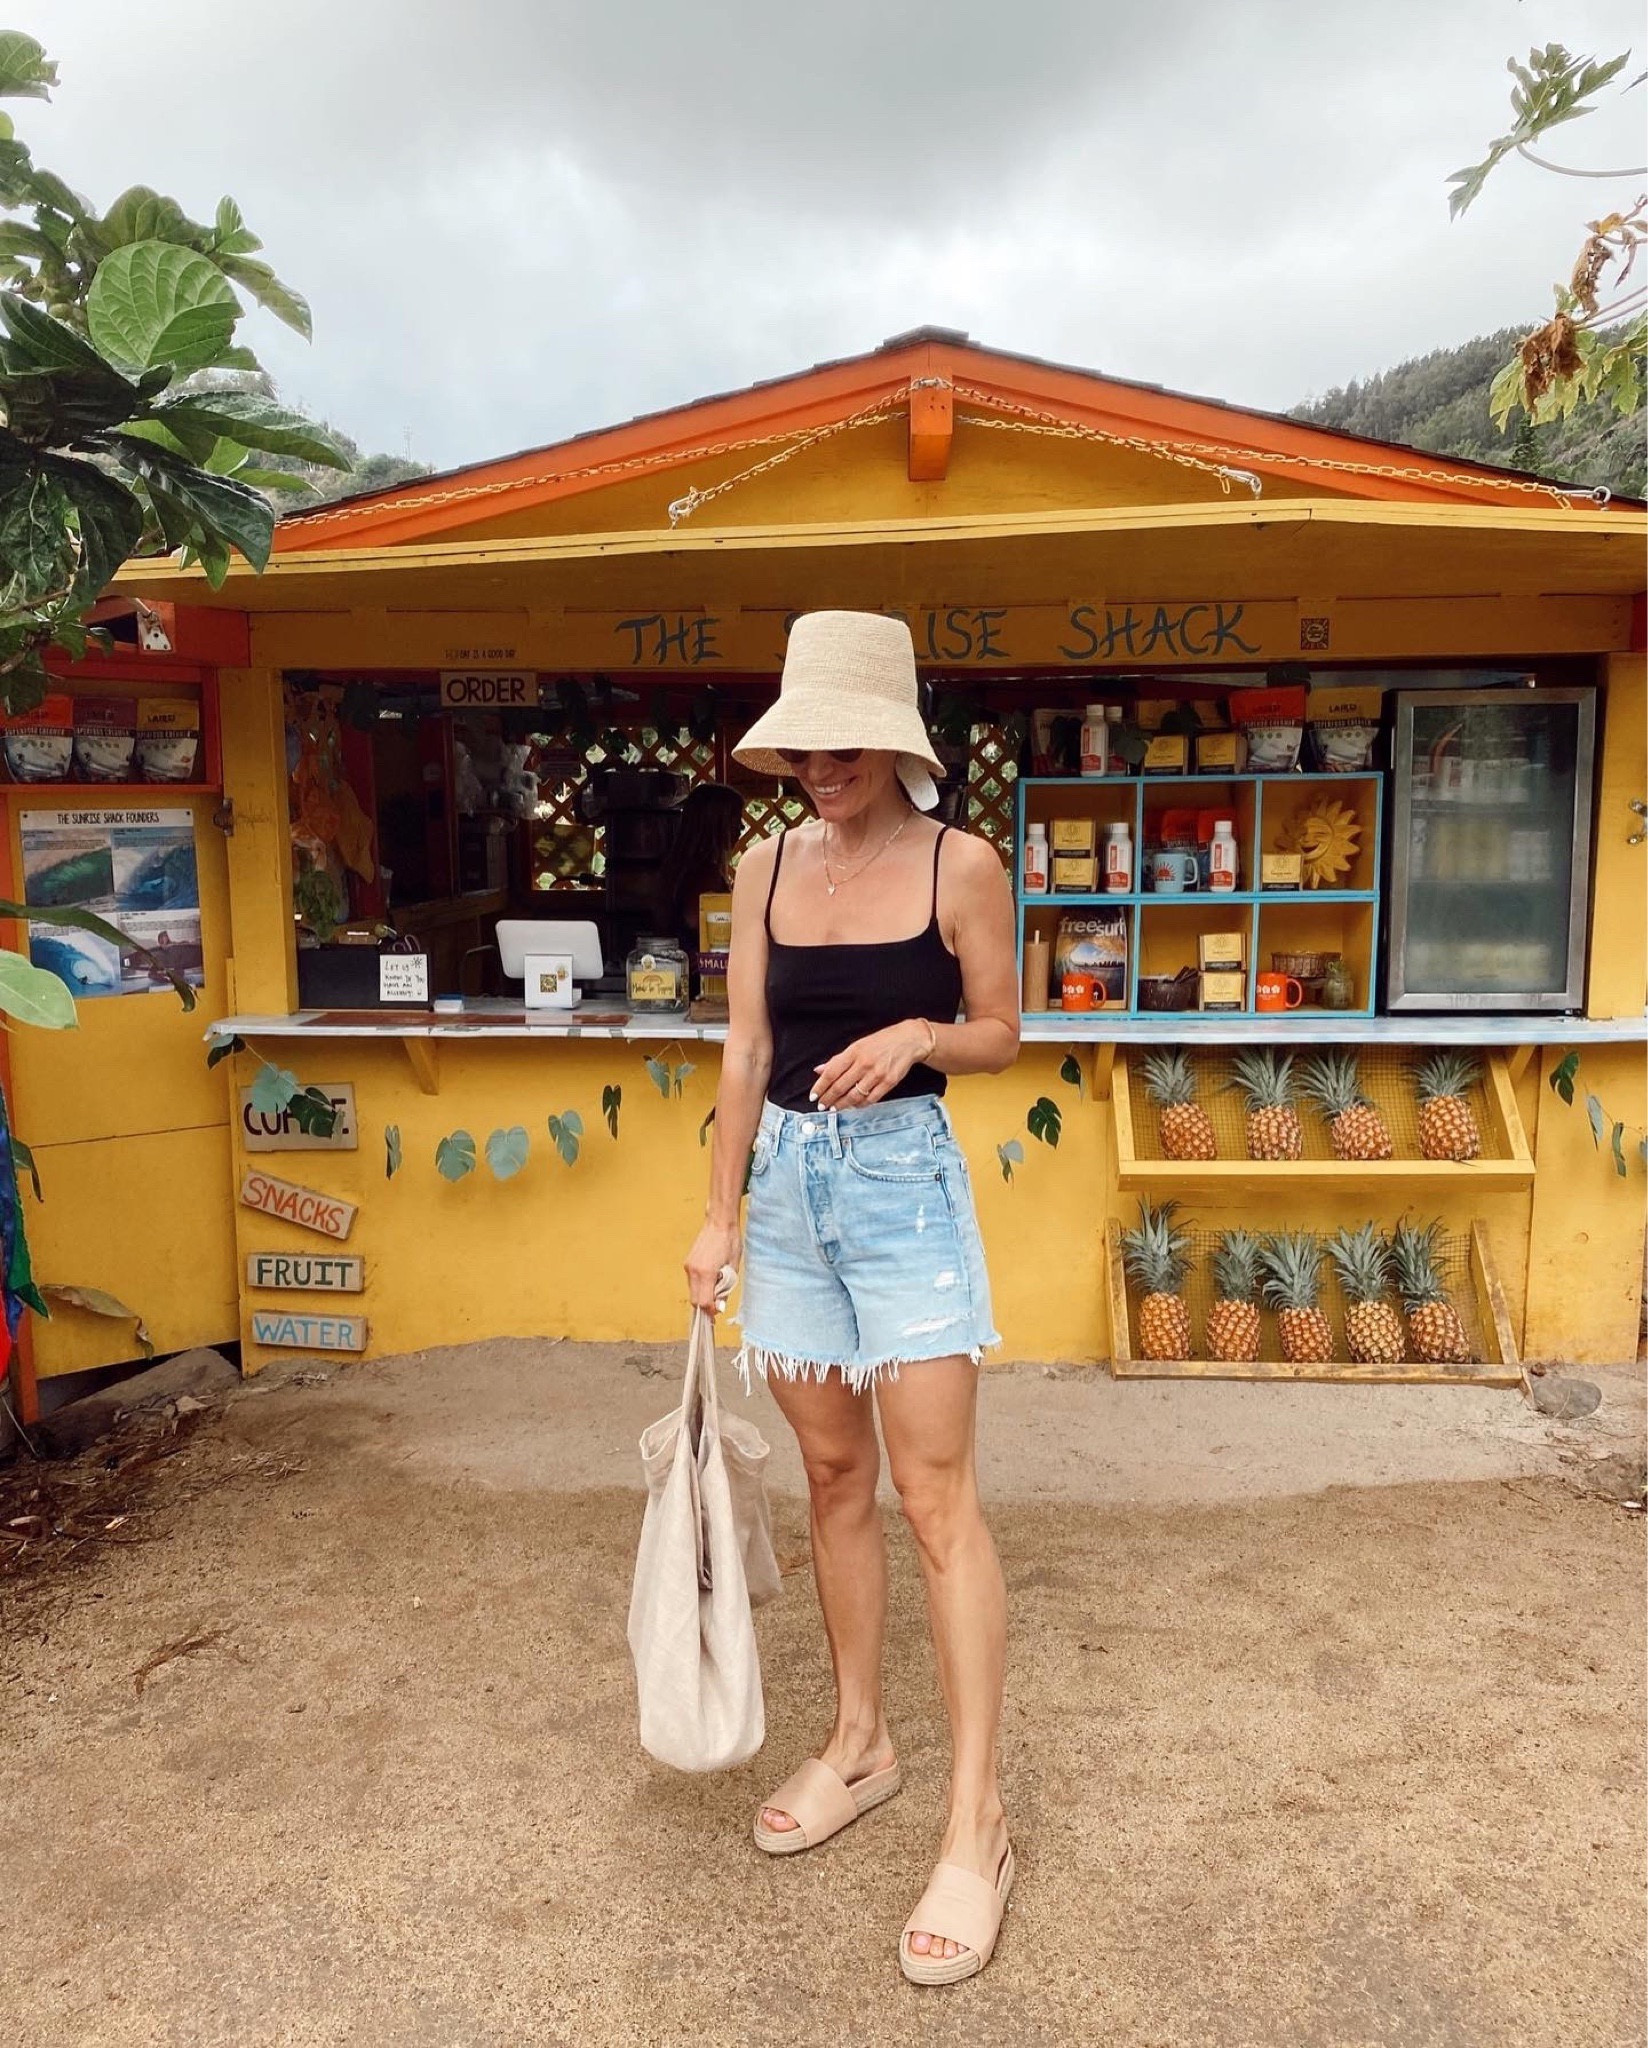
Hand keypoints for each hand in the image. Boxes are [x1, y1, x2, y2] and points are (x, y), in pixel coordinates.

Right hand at [685, 1219, 741, 1312]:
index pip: (704, 1302)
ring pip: (692, 1291)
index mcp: (706, 1273)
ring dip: (703, 1295)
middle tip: (718, 1306)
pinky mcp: (688, 1263)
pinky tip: (712, 1279)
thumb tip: (720, 1307)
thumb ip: (726, 1289)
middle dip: (706, 1306)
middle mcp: (694, 1272)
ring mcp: (689, 1267)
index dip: (711, 1310)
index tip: (718, 1311)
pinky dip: (700, 1286)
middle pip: (695, 1300)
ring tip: (718, 1287)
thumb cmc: (730, 1242)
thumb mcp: (733, 1268)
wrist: (719, 1222)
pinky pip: (692, 1282)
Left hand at [812, 1020, 934, 1109]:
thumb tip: (818, 1070)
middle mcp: (864, 1063)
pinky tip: (853, 1106)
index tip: (813, 1095)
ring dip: (842, 1104)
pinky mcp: (889, 1083)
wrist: (908, 1041)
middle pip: (841, 1086)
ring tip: (835, 1108)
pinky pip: (871, 1099)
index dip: (820, 1086)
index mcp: (854, 1051)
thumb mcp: (857, 1045)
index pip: (831, 1072)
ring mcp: (877, 1074)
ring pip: (854, 1095)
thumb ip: (838, 1059)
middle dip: (828, 1098)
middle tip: (822, 1105)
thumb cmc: (881, 1042)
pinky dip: (860, 1105)